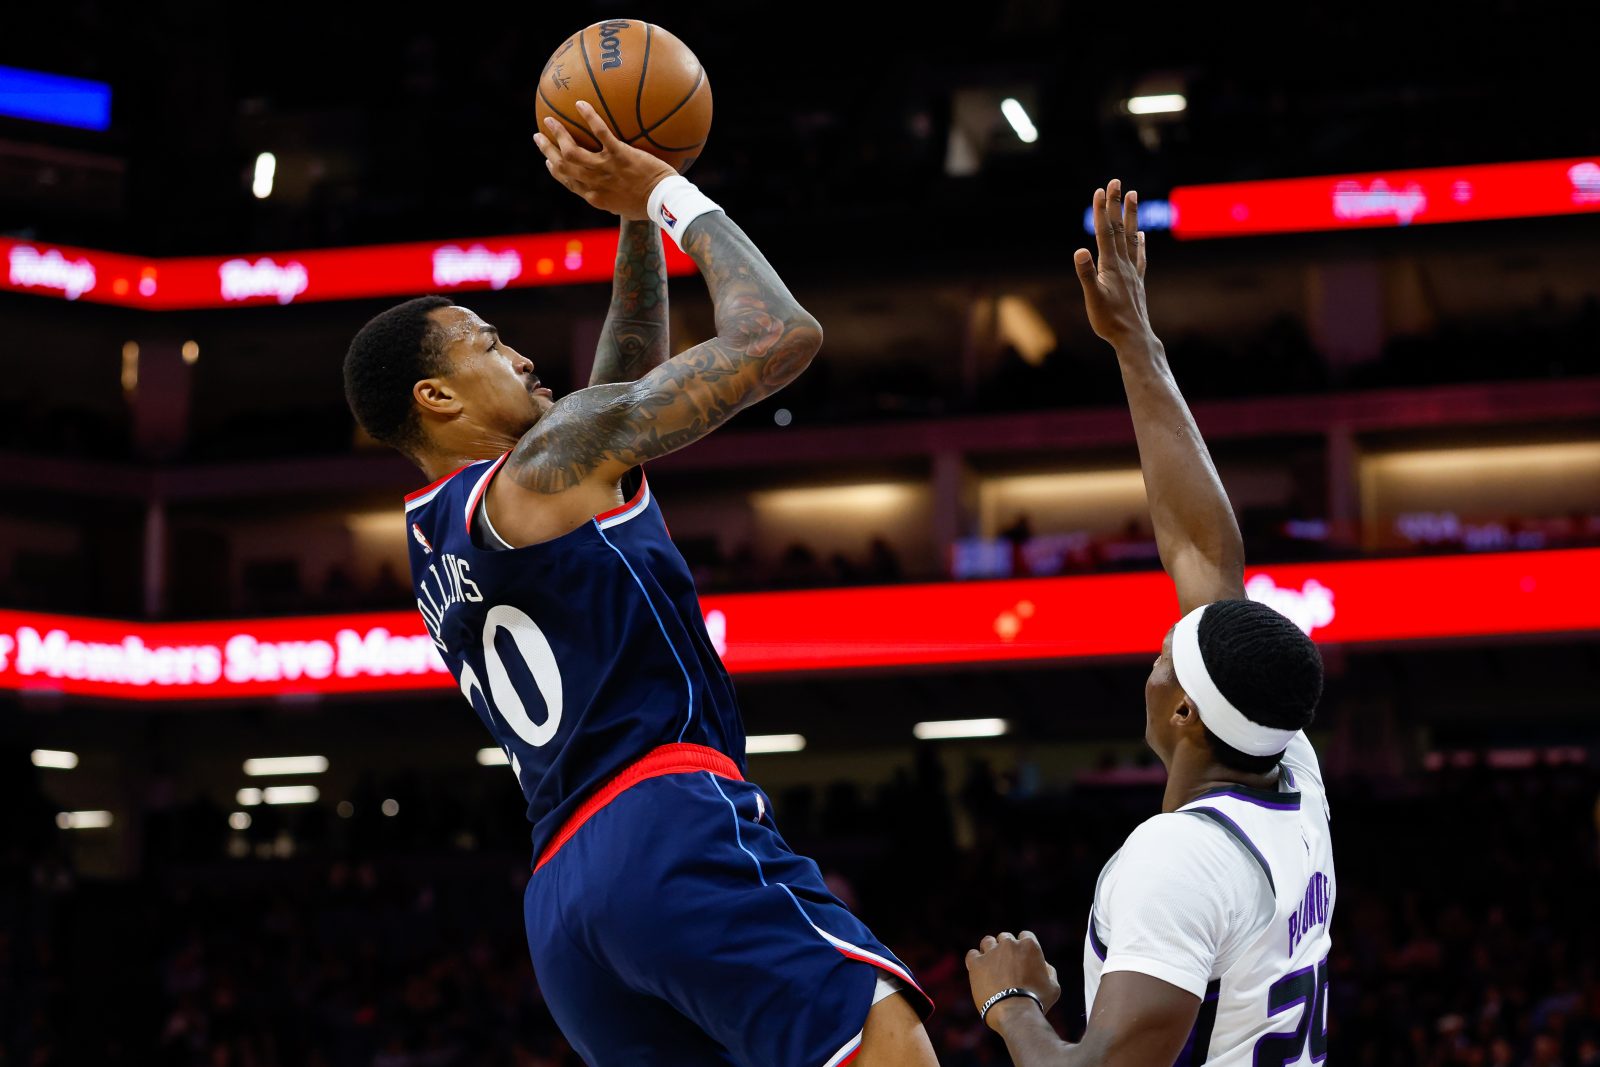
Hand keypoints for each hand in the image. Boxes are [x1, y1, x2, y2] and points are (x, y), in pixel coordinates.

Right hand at [534, 101, 677, 220]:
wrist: (664, 202)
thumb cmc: (650, 206)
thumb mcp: (626, 207)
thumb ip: (615, 197)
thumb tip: (615, 190)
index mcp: (595, 197)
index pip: (569, 182)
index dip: (556, 171)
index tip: (549, 161)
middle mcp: (594, 183)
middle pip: (562, 165)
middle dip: (547, 150)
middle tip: (538, 136)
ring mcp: (605, 168)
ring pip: (572, 150)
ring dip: (558, 134)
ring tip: (549, 119)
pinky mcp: (620, 155)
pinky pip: (601, 132)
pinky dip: (589, 117)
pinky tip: (580, 103)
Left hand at [966, 931, 1060, 1031]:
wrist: (1015, 1012)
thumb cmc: (1037, 1001)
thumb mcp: (1053, 986)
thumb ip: (1048, 971)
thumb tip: (1043, 965)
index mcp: (1029, 945)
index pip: (1025, 936)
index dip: (1023, 947)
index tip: (1022, 958)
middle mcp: (1009, 944)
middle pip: (1006, 938)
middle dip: (1007, 949)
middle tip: (1007, 966)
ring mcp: (991, 952)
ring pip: (988, 942)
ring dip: (990, 951)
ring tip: (991, 967)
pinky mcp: (977, 963)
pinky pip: (972, 954)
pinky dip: (975, 960)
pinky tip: (979, 970)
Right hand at [1074, 178, 1153, 348]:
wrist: (1133, 338)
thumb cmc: (1109, 321)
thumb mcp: (1093, 298)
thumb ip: (1086, 274)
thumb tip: (1080, 251)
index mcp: (1111, 266)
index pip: (1105, 232)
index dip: (1102, 210)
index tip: (1101, 190)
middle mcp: (1124, 264)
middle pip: (1119, 228)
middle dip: (1116, 204)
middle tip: (1116, 182)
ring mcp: (1133, 272)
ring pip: (1132, 237)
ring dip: (1131, 215)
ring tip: (1133, 196)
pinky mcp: (1137, 281)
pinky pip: (1140, 256)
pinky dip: (1140, 242)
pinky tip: (1142, 235)